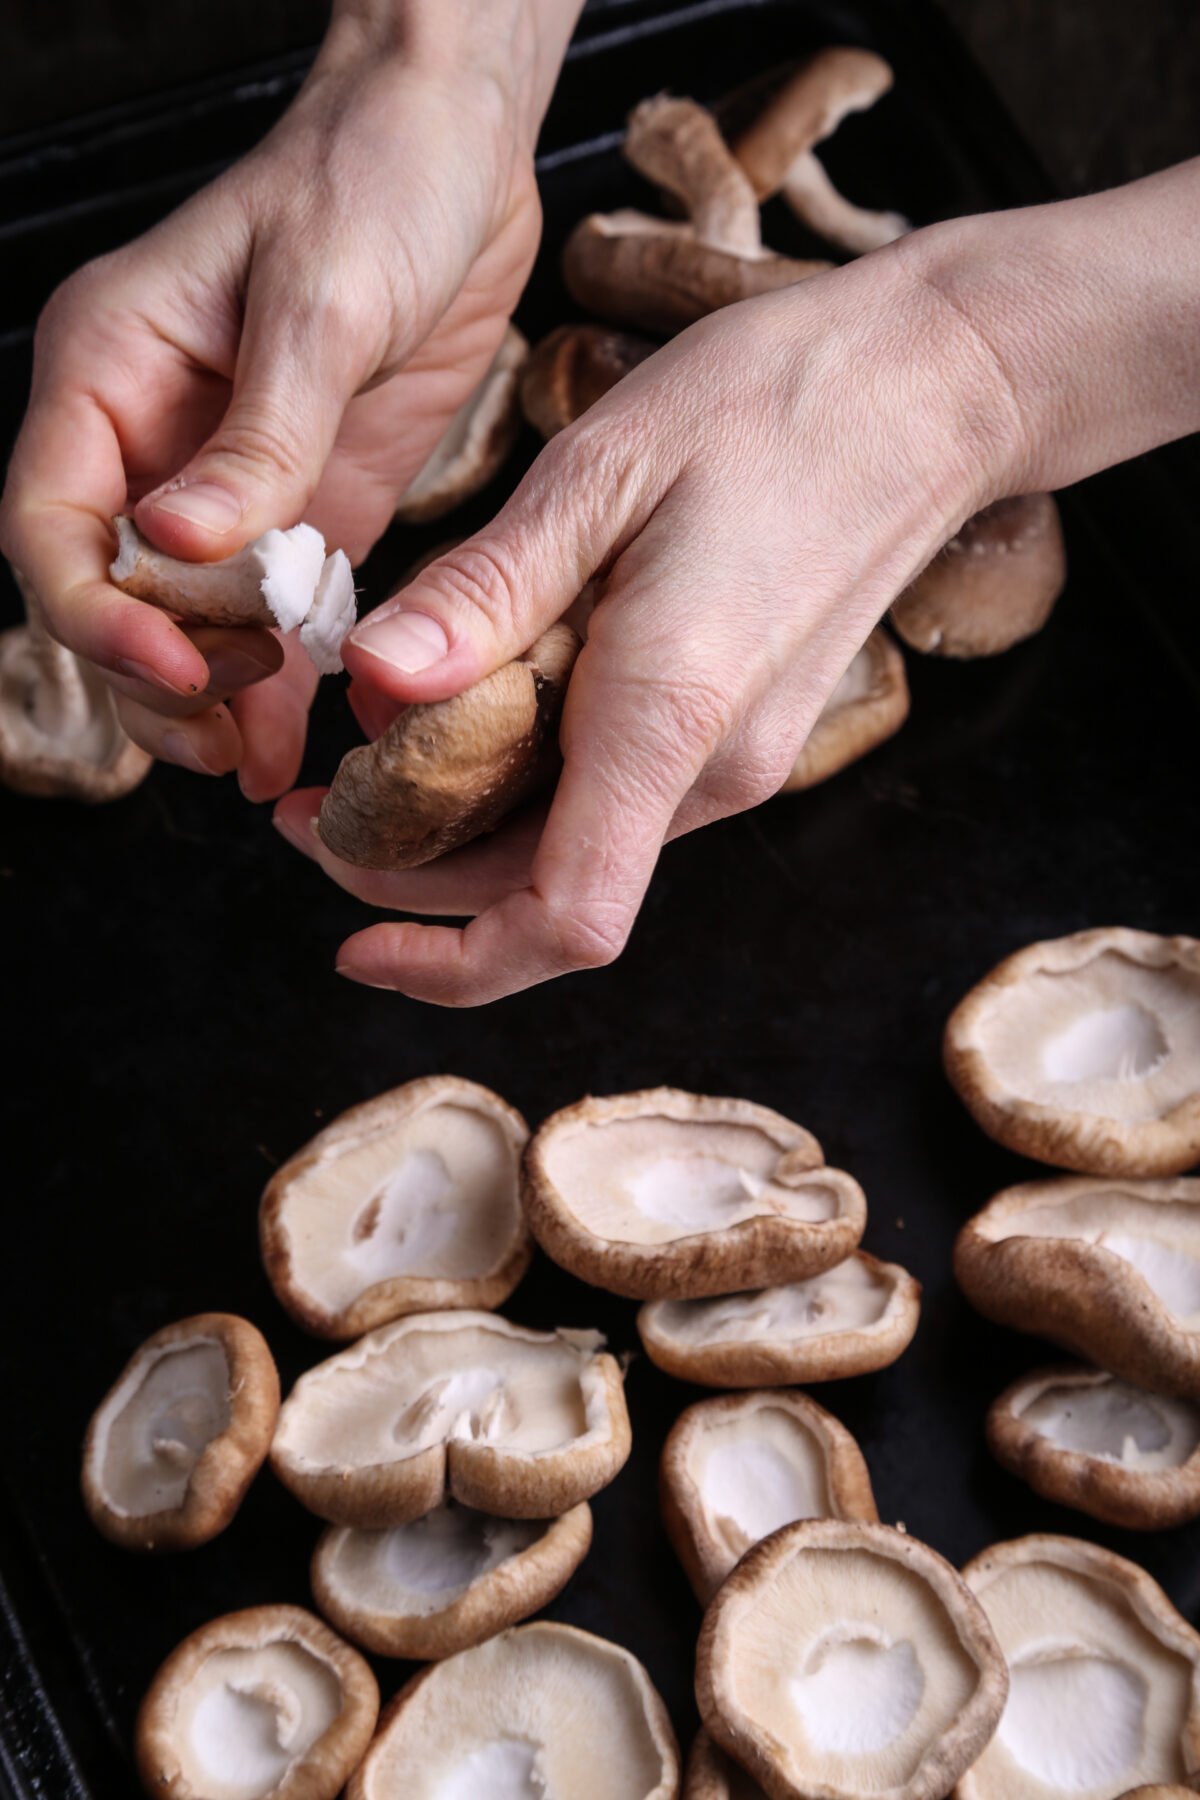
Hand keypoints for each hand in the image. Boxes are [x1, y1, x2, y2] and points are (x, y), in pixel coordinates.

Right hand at [0, 4, 554, 795]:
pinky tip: (295, 736)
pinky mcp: (310, 504)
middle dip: (153, 676)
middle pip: (109, 593)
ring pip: (184, 620)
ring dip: (209, 698)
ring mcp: (231, 480)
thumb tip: (183, 543)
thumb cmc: (372, 182)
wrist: (457, 150)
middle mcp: (154, 438)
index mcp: (110, 372)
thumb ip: (260, 435)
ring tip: (252, 763)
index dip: (94, 614)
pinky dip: (280, 678)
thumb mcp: (319, 303)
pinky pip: (273, 612)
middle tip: (222, 735)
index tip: (173, 666)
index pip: (51, 523)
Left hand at [274, 239, 1024, 1002]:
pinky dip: (525, 784)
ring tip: (370, 747)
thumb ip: (486, 594)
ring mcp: (735, 760)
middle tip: (309, 810)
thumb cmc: (776, 406)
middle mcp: (712, 771)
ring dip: (464, 831)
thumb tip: (371, 681)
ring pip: (573, 848)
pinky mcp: (738, 731)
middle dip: (415, 881)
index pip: (564, 920)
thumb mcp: (601, 473)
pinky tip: (474, 708)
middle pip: (545, 896)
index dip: (448, 960)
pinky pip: (613, 797)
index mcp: (669, 716)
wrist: (933, 392)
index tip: (349, 944)